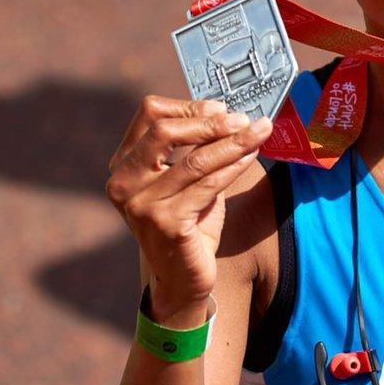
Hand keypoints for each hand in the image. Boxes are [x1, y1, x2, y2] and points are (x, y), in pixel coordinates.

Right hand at [105, 97, 271, 325]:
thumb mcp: (188, 181)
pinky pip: (208, 185)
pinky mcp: (165, 223)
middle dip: (210, 122)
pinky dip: (234, 166)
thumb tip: (230, 114)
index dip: (188, 106)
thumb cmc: (189, 225)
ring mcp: (141, 204)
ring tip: (260, 131)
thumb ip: (197, 150)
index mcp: (123, 164)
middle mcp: (123, 182)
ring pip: (194, 160)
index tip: (222, 107)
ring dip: (233, 142)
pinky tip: (252, 156)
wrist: (183, 278)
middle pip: (165, 131)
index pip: (148, 115)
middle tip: (243, 119)